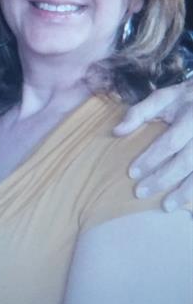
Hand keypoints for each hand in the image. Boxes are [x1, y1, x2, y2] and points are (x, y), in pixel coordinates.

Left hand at [114, 80, 192, 210]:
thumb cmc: (185, 99)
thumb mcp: (163, 97)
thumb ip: (139, 112)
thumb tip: (117, 131)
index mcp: (190, 116)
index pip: (169, 142)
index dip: (151, 159)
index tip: (132, 173)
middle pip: (185, 161)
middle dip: (163, 179)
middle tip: (141, 192)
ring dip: (184, 192)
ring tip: (166, 207)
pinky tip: (186, 203)